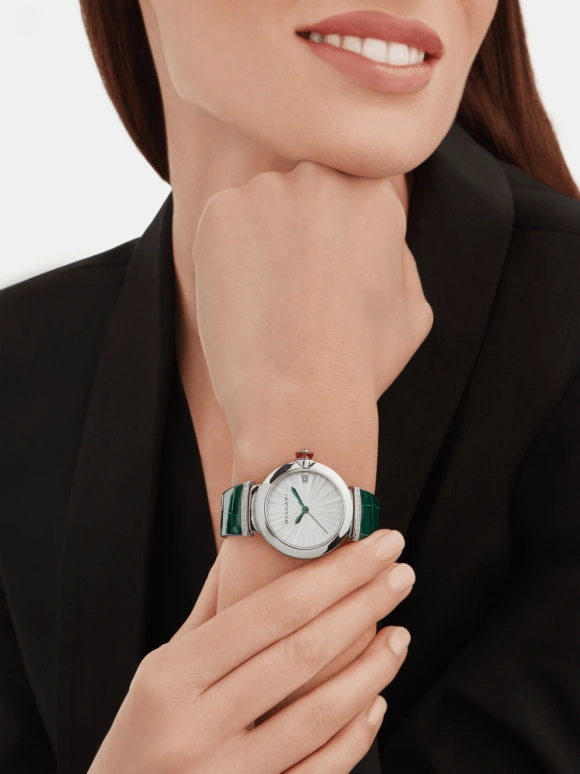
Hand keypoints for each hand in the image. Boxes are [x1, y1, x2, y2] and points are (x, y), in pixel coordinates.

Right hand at [87, 529, 414, 773]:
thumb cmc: (139, 738)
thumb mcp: (157, 672)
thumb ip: (208, 612)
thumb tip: (247, 547)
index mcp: (171, 676)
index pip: (272, 610)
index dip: (335, 574)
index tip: (376, 546)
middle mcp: (197, 727)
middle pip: (302, 652)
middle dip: (364, 604)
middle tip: (400, 573)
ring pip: (321, 713)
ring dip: (373, 668)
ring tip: (399, 634)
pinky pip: (321, 771)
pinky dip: (356, 733)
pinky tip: (375, 699)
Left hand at [191, 159, 432, 444]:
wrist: (300, 395)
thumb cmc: (362, 362)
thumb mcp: (412, 311)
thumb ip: (398, 258)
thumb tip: (378, 237)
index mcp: (374, 191)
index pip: (351, 188)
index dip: (339, 235)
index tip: (331, 273)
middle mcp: (321, 176)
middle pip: (306, 193)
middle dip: (302, 232)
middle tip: (300, 290)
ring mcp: (267, 190)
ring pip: (263, 208)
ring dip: (264, 241)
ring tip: (272, 303)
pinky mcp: (221, 212)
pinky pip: (225, 225)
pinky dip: (228, 256)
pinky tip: (245, 300)